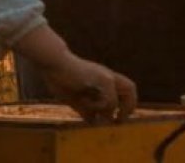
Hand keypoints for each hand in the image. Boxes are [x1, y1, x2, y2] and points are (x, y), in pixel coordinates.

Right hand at [13, 25, 136, 121]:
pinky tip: (89, 106)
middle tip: (118, 120)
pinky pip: (111, 97)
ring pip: (126, 90)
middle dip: (128, 106)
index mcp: (103, 80)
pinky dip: (103, 106)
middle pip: (130, 88)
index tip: (116, 118)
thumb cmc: (61, 79)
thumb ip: (86, 108)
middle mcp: (107, 76)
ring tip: (102, 115)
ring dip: (115, 107)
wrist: (54, 64)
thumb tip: (93, 120)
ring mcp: (106, 75)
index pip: (124, 90)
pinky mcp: (101, 77)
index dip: (125, 105)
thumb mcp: (76, 98)